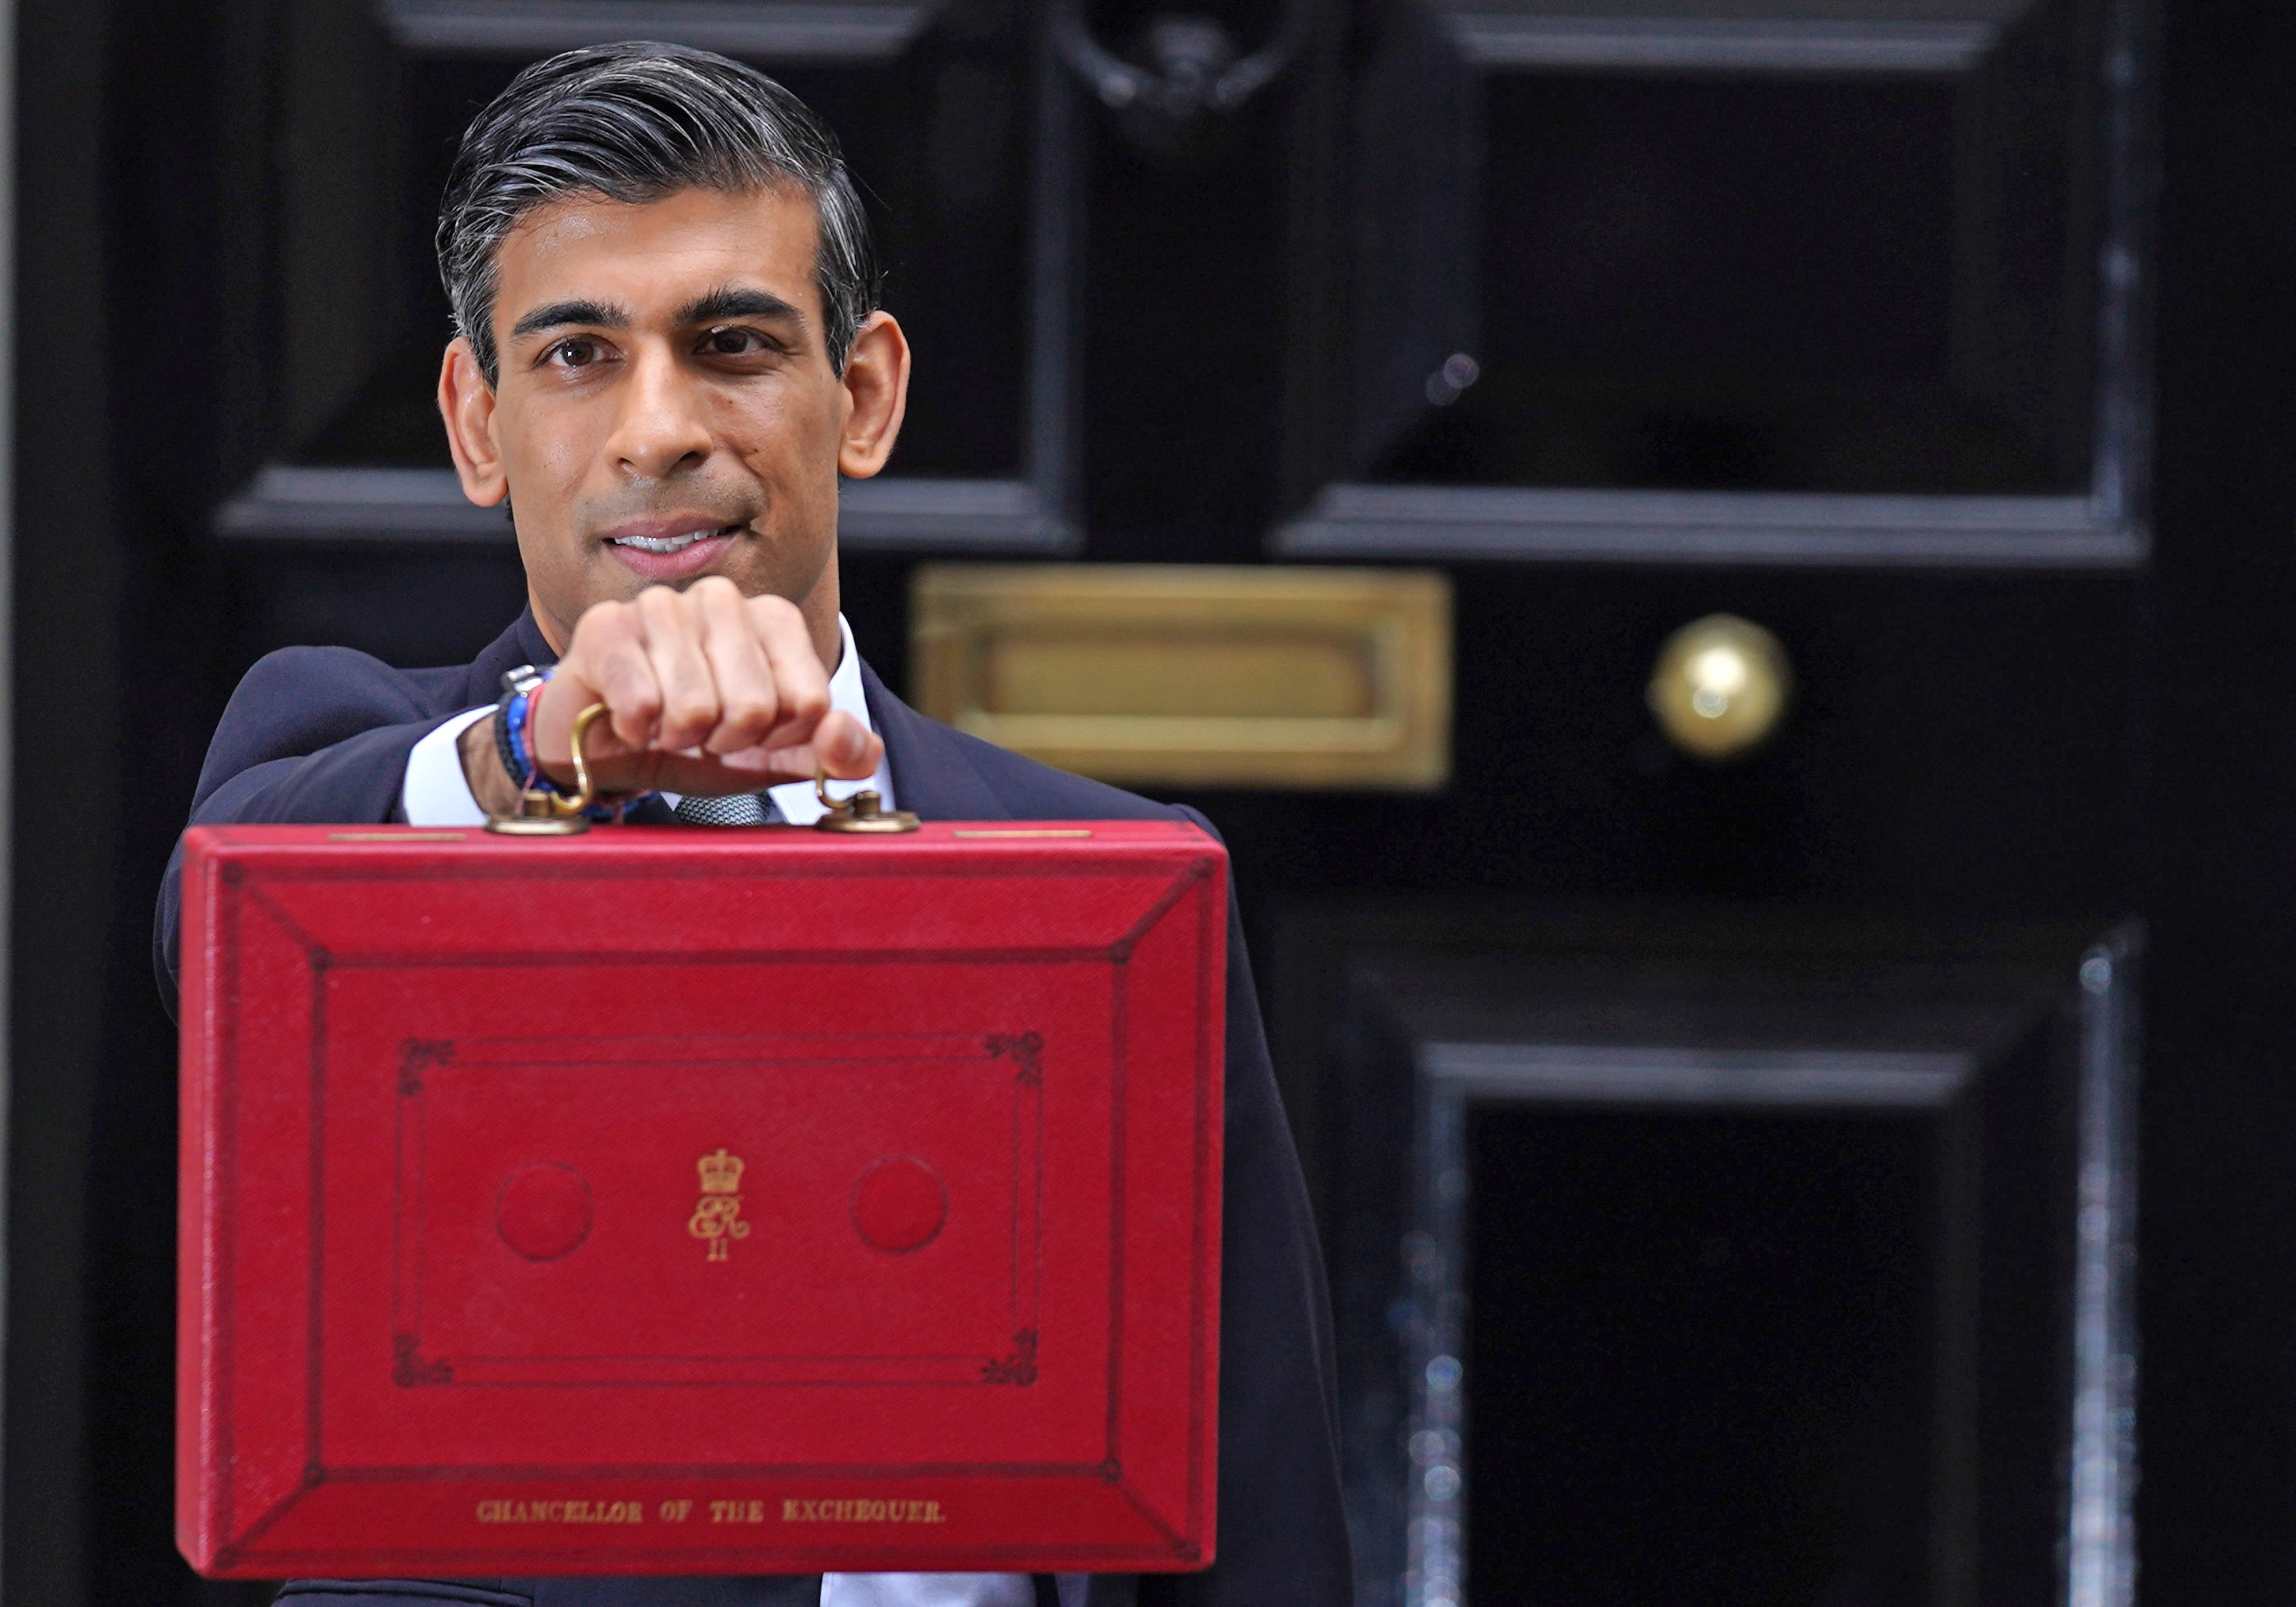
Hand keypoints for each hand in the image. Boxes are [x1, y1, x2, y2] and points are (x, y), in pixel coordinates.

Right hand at [462, 580, 882, 810]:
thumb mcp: (779, 757)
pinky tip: (629, 718)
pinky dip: (636, 731)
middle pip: (756, 708)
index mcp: (775, 620)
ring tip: (664, 723)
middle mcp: (723, 600)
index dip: (779, 740)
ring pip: (697, 709)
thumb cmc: (697, 741)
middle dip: (725, 741)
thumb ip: (837, 752)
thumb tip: (843, 736)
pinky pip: (642, 702)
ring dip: (678, 738)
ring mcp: (662, 606)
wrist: (608, 747)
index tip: (750, 733)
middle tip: (700, 731)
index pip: (811, 704)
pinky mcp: (606, 626)